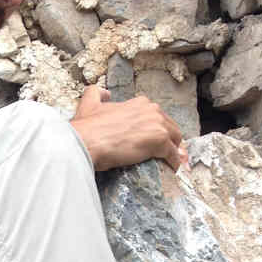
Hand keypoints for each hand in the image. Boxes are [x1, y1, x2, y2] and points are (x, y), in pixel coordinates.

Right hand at [70, 86, 187, 172]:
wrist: (86, 141)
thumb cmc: (87, 127)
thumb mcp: (89, 104)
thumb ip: (97, 94)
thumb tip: (104, 93)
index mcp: (139, 103)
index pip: (157, 116)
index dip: (157, 128)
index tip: (154, 137)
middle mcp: (152, 110)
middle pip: (170, 126)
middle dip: (170, 139)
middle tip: (168, 151)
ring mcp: (157, 125)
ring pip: (175, 139)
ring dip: (175, 150)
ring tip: (172, 161)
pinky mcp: (159, 142)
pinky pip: (173, 154)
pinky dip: (174, 162)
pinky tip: (173, 168)